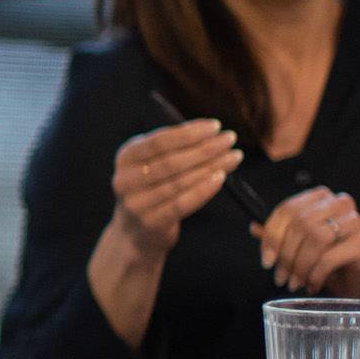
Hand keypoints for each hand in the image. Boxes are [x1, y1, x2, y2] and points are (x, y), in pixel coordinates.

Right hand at [108, 118, 242, 258]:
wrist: (136, 231)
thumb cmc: (152, 189)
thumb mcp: (154, 163)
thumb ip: (175, 145)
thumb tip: (209, 128)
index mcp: (126, 157)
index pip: (159, 141)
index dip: (189, 133)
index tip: (216, 127)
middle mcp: (125, 180)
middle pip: (171, 161)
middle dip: (205, 148)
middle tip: (229, 139)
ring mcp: (136, 203)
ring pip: (179, 182)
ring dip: (211, 167)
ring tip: (233, 157)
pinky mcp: (151, 222)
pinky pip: (182, 203)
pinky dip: (204, 189)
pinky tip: (221, 178)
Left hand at [249, 187, 359, 313]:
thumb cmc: (327, 261)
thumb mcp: (298, 247)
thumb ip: (278, 235)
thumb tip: (254, 227)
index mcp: (320, 198)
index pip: (287, 210)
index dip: (272, 236)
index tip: (266, 261)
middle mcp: (340, 203)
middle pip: (301, 223)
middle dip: (285, 254)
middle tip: (280, 277)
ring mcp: (354, 222)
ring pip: (315, 238)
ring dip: (299, 265)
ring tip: (294, 283)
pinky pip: (329, 258)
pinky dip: (314, 275)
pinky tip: (312, 285)